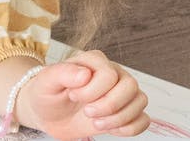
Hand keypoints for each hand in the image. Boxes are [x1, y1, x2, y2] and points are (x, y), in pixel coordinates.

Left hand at [17, 50, 148, 138]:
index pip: (108, 74)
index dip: (92, 91)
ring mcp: (122, 92)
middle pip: (130, 86)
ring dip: (118, 118)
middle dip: (109, 106)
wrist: (48, 114)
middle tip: (87, 112)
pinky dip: (128, 128)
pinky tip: (108, 127)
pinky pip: (144, 120)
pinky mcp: (127, 110)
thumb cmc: (47, 94)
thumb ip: (62, 73)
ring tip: (95, 122)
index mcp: (94, 60)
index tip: (73, 96)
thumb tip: (85, 74)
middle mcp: (113, 72)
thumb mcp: (45, 82)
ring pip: (140, 102)